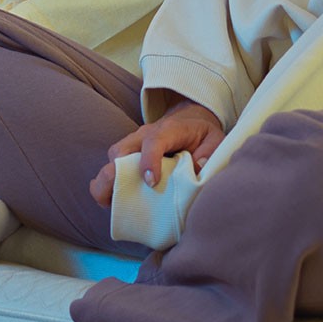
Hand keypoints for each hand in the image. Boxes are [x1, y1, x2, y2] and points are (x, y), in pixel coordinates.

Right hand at [89, 100, 223, 206]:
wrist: (189, 118)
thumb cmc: (201, 133)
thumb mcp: (215, 139)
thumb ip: (210, 153)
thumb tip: (197, 169)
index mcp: (168, 130)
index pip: (153, 141)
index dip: (149, 161)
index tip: (151, 183)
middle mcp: (145, 134)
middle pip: (121, 150)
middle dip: (113, 174)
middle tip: (112, 199)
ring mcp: (134, 143)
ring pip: (113, 157)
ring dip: (107, 180)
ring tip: (108, 203)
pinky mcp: (130, 153)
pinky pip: (114, 165)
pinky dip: (110, 182)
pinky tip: (112, 201)